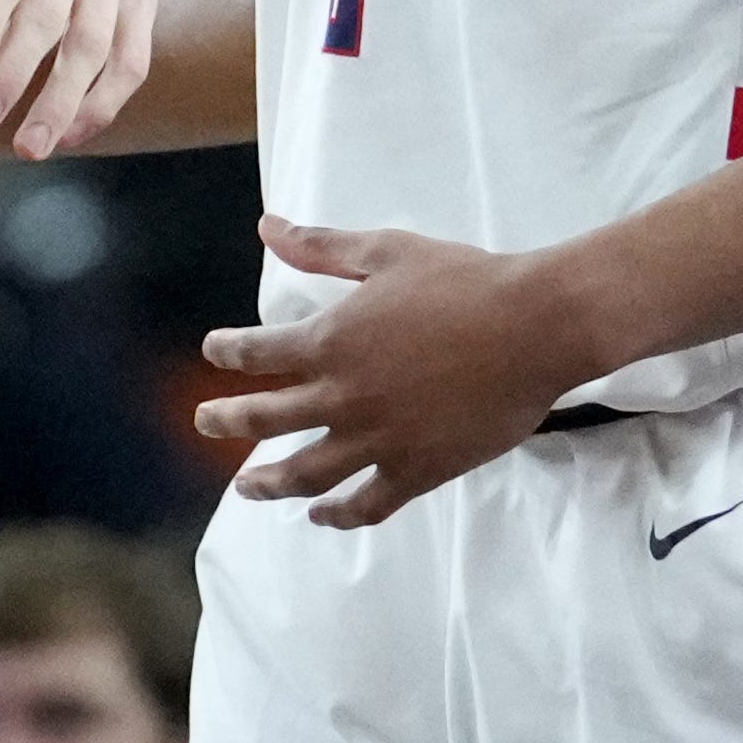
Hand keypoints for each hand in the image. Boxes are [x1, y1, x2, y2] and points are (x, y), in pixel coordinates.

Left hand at [201, 221, 594, 525]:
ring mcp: (379, 438)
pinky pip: (368, 503)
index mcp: (329, 341)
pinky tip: (323, 516)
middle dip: (226, 421)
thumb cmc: (464, 281)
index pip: (255, 352)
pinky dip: (340, 514)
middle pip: (264, 418)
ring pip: (306, 473)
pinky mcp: (419, 469)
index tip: (214, 352)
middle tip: (204, 424)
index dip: (227, 352)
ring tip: (248, 487)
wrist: (537, 326)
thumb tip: (267, 226)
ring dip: (269, 482)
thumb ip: (322, 247)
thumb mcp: (386, 251)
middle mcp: (343, 395)